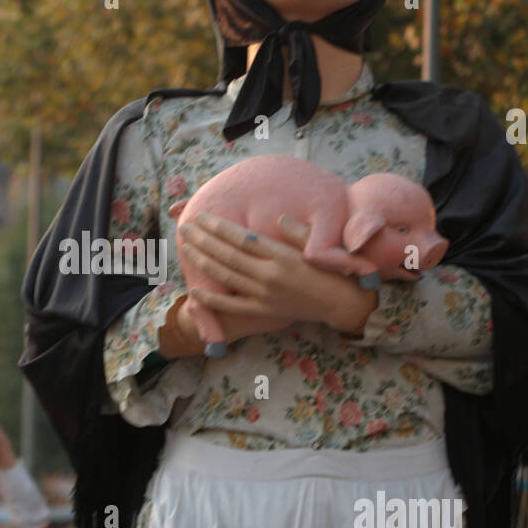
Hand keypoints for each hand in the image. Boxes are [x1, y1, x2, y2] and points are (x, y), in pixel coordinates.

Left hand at [175, 213, 377, 341]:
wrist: (343, 304)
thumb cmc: (333, 270)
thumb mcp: (318, 247)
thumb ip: (297, 232)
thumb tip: (278, 218)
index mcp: (283, 256)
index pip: (242, 238)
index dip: (219, 227)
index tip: (203, 215)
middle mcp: (270, 276)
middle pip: (228, 255)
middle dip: (203, 240)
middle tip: (185, 228)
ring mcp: (264, 295)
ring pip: (226, 276)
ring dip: (202, 262)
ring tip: (186, 247)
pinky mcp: (263, 311)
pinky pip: (231, 306)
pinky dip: (211, 300)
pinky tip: (194, 290)